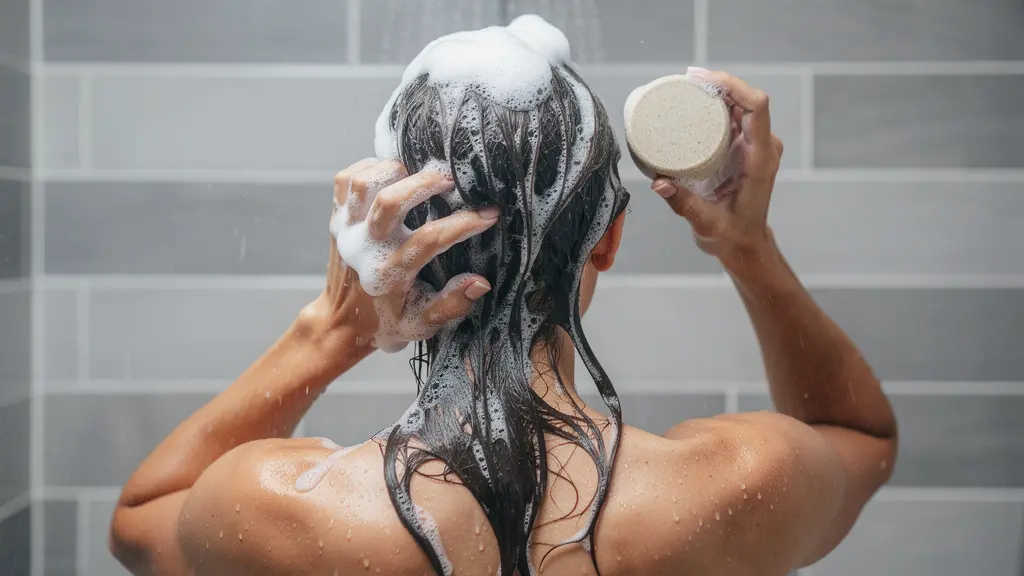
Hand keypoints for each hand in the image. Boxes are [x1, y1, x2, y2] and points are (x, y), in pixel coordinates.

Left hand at [303, 159, 497, 355]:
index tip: (488, 215)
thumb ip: (451, 305)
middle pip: (389, 201)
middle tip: (450, 181)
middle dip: (425, 184)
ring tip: (419, 174)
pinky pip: (346, 179)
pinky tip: (392, 176)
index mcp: (388, 275)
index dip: (463, 224)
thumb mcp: (422, 324)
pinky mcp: (336, 218)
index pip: (428, 240)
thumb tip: (480, 282)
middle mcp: (364, 248)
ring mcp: (346, 230)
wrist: (342, 323)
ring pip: (365, 183)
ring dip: (395, 171)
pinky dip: (369, 168)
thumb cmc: (388, 321)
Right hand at [651, 68, 784, 271]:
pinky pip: (734, 118)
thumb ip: (683, 203)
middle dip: (718, 83)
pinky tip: (693, 104)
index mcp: (759, 160)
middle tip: (684, 81)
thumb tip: (658, 182)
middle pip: (746, 100)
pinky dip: (715, 106)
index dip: (733, 85)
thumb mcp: (706, 223)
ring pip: (740, 106)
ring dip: (716, 92)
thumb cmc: (731, 236)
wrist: (745, 245)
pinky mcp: (744, 149)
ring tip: (685, 88)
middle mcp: (762, 147)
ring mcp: (755, 146)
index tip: (701, 79)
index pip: (756, 107)